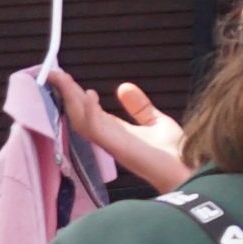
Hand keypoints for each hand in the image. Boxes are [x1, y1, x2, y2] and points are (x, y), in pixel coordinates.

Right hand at [69, 78, 190, 193]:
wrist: (189, 171)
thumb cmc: (176, 153)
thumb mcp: (157, 121)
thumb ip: (140, 106)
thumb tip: (123, 87)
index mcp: (114, 132)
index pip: (87, 111)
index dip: (74, 94)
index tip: (64, 77)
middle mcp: (107, 138)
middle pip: (78, 114)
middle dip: (65, 93)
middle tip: (53, 73)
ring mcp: (110, 143)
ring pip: (80, 120)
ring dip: (69, 99)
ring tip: (61, 78)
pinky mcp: (117, 147)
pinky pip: (96, 128)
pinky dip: (90, 111)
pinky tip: (88, 94)